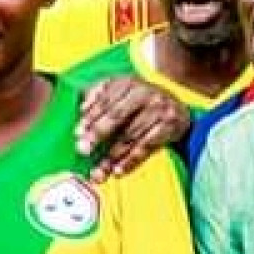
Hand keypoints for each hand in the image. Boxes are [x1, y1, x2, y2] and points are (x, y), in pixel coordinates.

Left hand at [76, 78, 190, 181]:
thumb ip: (98, 97)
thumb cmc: (138, 101)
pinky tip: (118, 171)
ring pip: (130, 136)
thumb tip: (81, 110)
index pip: (105, 100)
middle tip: (83, 150)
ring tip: (98, 170)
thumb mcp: (119, 92)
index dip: (90, 117)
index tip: (77, 133)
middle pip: (117, 116)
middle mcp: (144, 93)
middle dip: (98, 135)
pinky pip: (147, 147)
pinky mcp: (169, 127)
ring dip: (112, 156)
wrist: (176, 107)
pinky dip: (131, 161)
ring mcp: (159, 110)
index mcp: (127, 83)